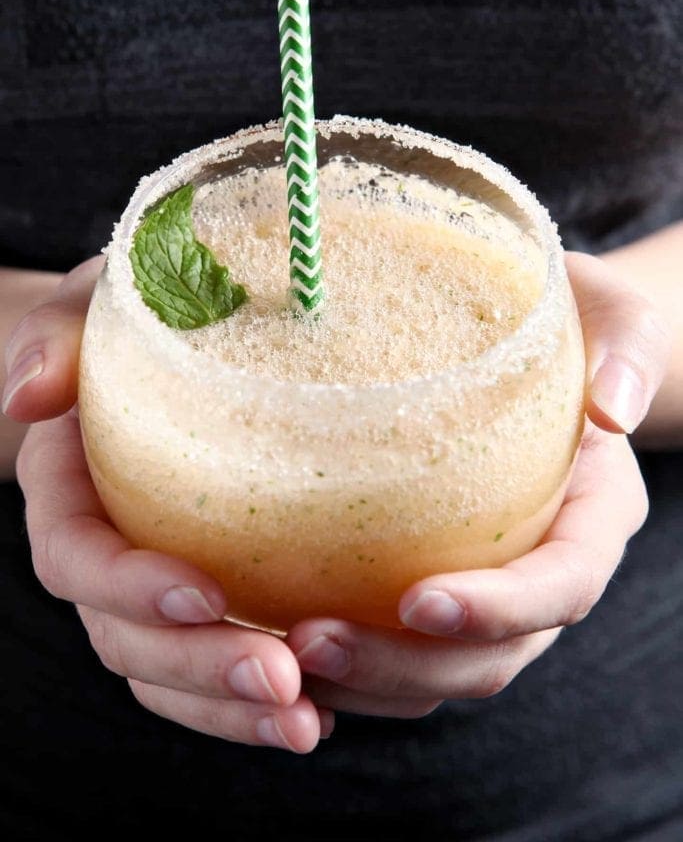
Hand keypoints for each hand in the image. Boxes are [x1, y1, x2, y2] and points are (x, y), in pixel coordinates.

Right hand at [6, 258, 331, 751]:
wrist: (172, 350)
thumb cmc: (141, 318)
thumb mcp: (100, 302)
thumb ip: (59, 335)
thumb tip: (31, 393)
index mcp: (67, 490)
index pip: (76, 557)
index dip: (128, 585)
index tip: (205, 590)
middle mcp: (104, 554)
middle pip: (126, 639)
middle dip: (198, 668)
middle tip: (282, 677)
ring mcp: (151, 590)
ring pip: (170, 675)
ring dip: (233, 709)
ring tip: (308, 720)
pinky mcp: (204, 607)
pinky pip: (211, 677)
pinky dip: (254, 707)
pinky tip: (324, 714)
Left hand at [286, 252, 669, 716]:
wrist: (544, 347)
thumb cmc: (575, 324)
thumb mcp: (611, 316)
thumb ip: (626, 350)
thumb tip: (613, 409)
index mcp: (596, 515)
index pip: (563, 585)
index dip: (499, 608)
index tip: (416, 600)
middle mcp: (549, 569)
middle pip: (492, 656)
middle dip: (404, 664)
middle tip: (311, 639)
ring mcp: (496, 589)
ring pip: (442, 674)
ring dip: (366, 679)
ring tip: (280, 651)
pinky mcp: (447, 586)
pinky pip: (406, 657)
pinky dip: (353, 670)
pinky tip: (279, 642)